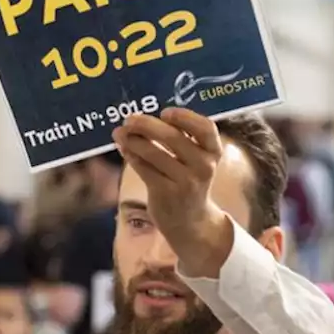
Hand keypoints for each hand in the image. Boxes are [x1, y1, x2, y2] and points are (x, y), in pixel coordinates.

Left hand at [113, 108, 231, 275]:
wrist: (190, 221)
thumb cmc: (187, 180)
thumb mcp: (194, 160)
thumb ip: (178, 139)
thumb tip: (141, 119)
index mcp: (213, 152)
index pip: (206, 129)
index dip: (186, 117)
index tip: (165, 112)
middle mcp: (203, 166)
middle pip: (173, 138)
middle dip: (147, 125)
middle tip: (130, 119)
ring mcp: (185, 182)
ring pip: (154, 153)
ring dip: (133, 140)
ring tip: (120, 133)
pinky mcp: (166, 193)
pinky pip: (144, 169)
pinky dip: (131, 156)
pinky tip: (123, 149)